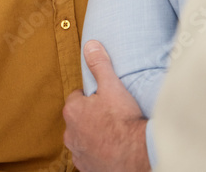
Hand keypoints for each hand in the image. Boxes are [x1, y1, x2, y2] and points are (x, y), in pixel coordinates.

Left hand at [63, 41, 150, 171]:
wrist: (135, 155)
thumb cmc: (123, 121)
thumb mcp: (112, 86)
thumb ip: (99, 65)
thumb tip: (90, 45)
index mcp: (73, 110)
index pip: (76, 97)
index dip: (91, 96)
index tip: (104, 99)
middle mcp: (70, 133)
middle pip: (78, 118)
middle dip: (90, 116)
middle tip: (110, 115)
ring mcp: (77, 152)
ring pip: (82, 137)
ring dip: (92, 134)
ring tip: (113, 132)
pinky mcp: (86, 167)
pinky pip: (88, 155)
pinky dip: (97, 152)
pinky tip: (111, 148)